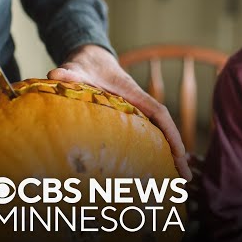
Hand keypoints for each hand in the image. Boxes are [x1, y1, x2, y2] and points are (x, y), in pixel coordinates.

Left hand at [47, 44, 191, 180]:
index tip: (180, 152)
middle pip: (164, 130)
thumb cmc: (86, 64)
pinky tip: (154, 172)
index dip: (171, 132)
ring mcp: (136, 113)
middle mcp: (139, 104)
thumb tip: (56, 73)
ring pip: (157, 136)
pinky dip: (154, 153)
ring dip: (169, 156)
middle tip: (185, 178)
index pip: (158, 113)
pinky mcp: (129, 120)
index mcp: (133, 93)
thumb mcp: (77, 67)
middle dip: (177, 152)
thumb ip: (69, 72)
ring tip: (175, 183)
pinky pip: (145, 137)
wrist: (89, 58)